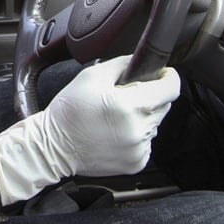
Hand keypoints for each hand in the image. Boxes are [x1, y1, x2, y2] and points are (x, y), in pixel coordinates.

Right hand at [0, 56, 179, 205]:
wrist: (54, 147)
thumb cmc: (69, 112)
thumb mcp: (91, 76)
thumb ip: (122, 64)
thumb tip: (140, 61)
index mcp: (128, 106)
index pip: (170, 89)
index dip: (168, 77)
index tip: (163, 74)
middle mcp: (137, 130)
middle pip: (163, 105)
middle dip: (149, 96)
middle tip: (125, 97)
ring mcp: (138, 149)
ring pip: (155, 124)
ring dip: (142, 116)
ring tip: (116, 116)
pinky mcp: (136, 162)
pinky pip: (146, 141)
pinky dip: (136, 135)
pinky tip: (116, 132)